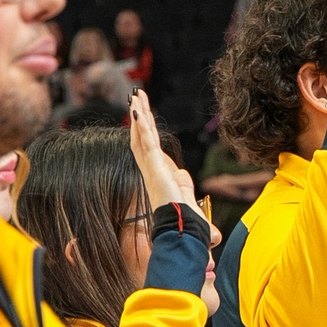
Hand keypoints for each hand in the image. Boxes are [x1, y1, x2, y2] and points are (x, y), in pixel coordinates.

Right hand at [129, 90, 206, 220]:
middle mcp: (151, 169)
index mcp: (158, 175)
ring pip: (142, 136)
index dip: (145, 131)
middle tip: (136, 97)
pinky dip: (141, 126)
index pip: (149, 148)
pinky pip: (146, 142)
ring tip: (135, 96)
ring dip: (139, 115)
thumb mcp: (190, 203)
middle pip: (142, 137)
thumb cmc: (186, 223)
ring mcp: (151, 168)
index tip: (143, 116)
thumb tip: (191, 190)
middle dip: (140, 116)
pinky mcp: (154, 167)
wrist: (183, 230)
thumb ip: (188, 193)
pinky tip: (137, 110)